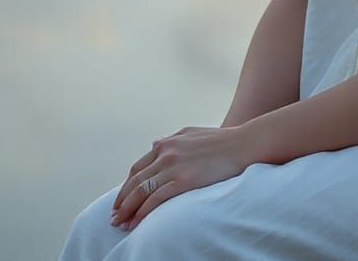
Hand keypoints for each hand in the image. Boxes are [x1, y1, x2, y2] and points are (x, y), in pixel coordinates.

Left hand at [109, 125, 248, 231]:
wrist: (243, 145)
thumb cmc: (221, 141)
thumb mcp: (191, 133)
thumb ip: (172, 140)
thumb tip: (155, 144)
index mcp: (167, 143)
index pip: (138, 167)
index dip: (127, 186)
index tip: (122, 200)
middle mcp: (166, 152)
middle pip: (135, 181)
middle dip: (122, 201)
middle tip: (114, 216)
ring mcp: (173, 166)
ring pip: (141, 191)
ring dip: (127, 209)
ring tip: (120, 223)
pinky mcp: (182, 180)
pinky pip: (155, 200)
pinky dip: (141, 213)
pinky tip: (136, 223)